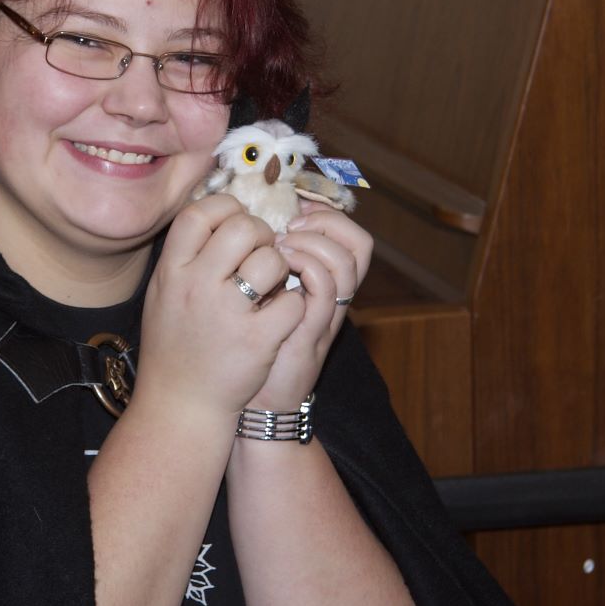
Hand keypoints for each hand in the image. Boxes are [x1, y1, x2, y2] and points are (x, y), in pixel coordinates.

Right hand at [136, 194, 308, 417]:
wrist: (180, 404)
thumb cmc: (174, 347)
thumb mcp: (163, 294)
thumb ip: (185, 257)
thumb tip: (217, 217)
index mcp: (171, 271)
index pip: (198, 214)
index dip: (224, 209)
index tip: (235, 223)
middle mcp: (196, 286)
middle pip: (241, 228)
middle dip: (261, 235)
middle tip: (262, 253)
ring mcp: (227, 313)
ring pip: (272, 261)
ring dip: (281, 268)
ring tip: (273, 286)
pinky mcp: (258, 340)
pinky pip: (293, 302)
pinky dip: (293, 305)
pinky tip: (281, 315)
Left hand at [244, 207, 372, 410]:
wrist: (251, 400)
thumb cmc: (246, 344)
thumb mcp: (258, 296)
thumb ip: (262, 263)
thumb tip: (246, 218)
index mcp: (322, 284)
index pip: (348, 234)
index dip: (327, 212)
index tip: (294, 204)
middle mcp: (333, 296)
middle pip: (358, 242)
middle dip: (324, 221)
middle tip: (289, 224)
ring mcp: (326, 314)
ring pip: (346, 261)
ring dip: (312, 242)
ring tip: (280, 244)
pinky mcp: (312, 331)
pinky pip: (326, 288)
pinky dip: (305, 266)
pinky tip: (277, 263)